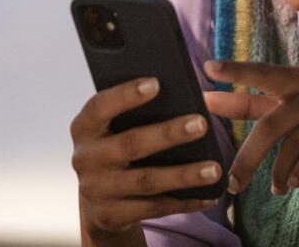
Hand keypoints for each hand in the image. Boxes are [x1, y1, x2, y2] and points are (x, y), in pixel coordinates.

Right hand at [70, 77, 221, 235]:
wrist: (98, 200)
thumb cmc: (116, 146)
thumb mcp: (115, 128)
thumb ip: (135, 113)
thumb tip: (181, 96)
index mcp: (84, 127)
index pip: (100, 107)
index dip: (126, 95)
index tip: (156, 83)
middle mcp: (85, 158)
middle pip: (130, 144)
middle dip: (168, 134)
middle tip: (201, 124)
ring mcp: (96, 190)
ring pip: (147, 181)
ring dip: (184, 175)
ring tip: (214, 169)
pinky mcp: (111, 215)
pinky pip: (154, 208)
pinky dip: (184, 202)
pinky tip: (208, 195)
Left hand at [202, 60, 298, 194]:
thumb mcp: (291, 105)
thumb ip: (251, 103)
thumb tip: (209, 100)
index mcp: (297, 79)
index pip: (263, 73)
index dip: (237, 71)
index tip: (208, 68)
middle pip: (272, 122)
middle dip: (249, 157)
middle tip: (232, 183)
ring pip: (296, 142)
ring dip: (280, 171)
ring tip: (275, 188)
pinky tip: (293, 183)